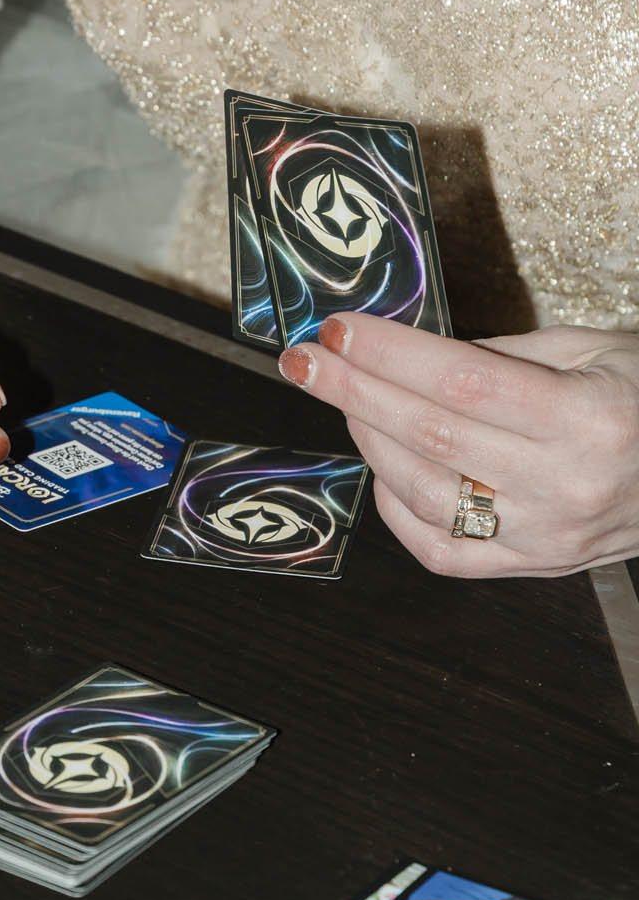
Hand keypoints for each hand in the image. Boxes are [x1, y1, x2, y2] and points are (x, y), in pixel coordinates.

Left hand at [278, 314, 638, 576]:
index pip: (460, 383)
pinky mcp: (530, 567)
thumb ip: (499, 356)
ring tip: (347, 400)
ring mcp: (544, 536)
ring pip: (423, 491)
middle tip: (305, 361)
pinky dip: (396, 506)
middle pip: (428, 434)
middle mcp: (563, 485)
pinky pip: (439, 548)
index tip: (336, 332)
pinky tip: (384, 466)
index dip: (388, 355)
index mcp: (587, 419)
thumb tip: (407, 352)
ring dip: (369, 440)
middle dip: (353, 391)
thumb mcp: (594, 350)